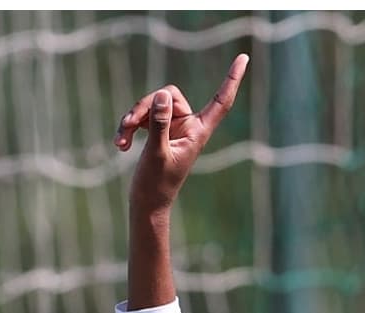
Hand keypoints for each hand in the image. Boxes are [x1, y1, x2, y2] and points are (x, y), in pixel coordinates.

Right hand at [116, 54, 248, 214]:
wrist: (147, 204)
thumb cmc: (156, 184)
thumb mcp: (156, 153)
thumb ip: (159, 124)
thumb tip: (161, 95)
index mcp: (198, 132)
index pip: (221, 101)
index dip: (231, 79)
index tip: (244, 57)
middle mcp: (188, 127)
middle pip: (169, 96)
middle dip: (145, 107)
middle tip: (127, 124)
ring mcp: (172, 129)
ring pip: (152, 105)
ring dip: (132, 118)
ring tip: (120, 139)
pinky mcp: (158, 132)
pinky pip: (143, 116)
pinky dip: (129, 127)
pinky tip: (120, 144)